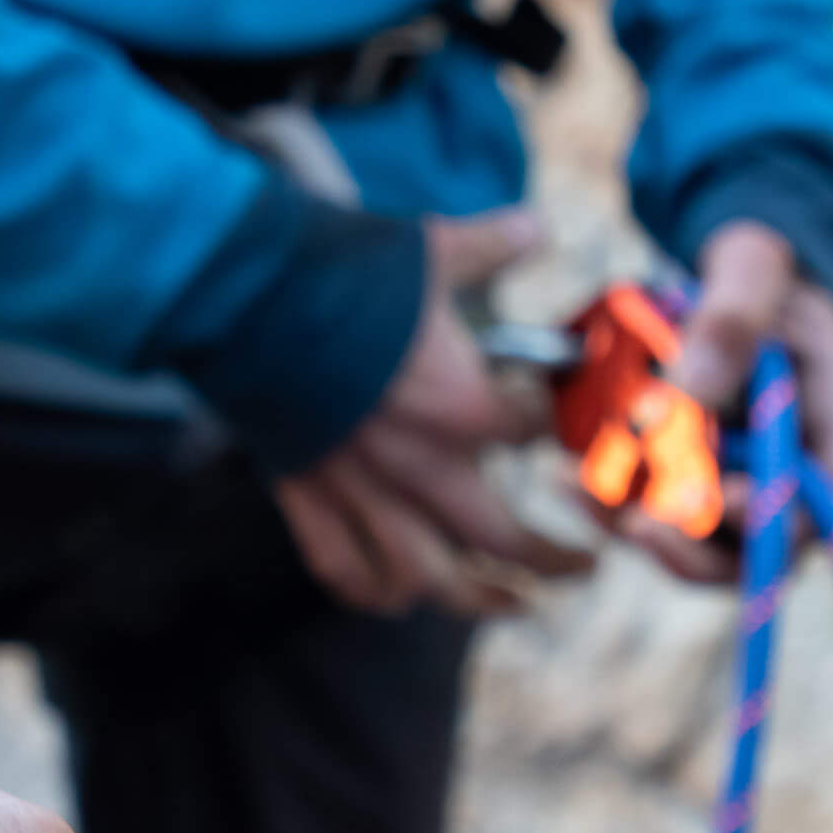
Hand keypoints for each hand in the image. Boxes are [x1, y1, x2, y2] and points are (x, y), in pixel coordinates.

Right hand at [274, 208, 595, 615]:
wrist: (249, 299)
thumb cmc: (345, 274)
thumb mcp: (431, 249)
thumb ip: (490, 245)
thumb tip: (533, 227)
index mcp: (463, 408)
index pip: (531, 435)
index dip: (549, 424)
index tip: (550, 416)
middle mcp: (420, 467)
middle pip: (502, 539)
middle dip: (552, 561)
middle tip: (584, 567)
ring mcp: (362, 492)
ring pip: (430, 578)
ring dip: (479, 601)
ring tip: (512, 606)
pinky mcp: (308, 498)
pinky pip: (346, 568)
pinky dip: (375, 592)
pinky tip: (398, 599)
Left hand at [612, 221, 832, 583]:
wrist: (728, 276)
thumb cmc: (759, 270)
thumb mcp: (753, 268)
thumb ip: (732, 320)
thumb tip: (690, 394)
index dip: (784, 521)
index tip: (726, 498)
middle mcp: (792, 474)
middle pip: (757, 552)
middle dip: (691, 548)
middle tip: (635, 526)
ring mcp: (735, 487)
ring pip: (690, 544)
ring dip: (631, 526)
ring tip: (576, 485)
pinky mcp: (681, 486)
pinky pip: (645, 515)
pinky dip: (603, 503)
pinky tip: (561, 473)